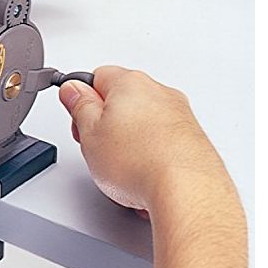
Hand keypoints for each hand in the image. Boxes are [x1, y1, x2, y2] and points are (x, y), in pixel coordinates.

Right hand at [58, 66, 226, 211]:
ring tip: (122, 167)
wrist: (187, 190)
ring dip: (130, 141)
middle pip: (122, 100)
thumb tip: (73, 90)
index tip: (78, 118)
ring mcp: (179, 115)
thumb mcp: (89, 132)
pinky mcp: (193, 139)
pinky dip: (152, 155)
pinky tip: (144, 175)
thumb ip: (78, 105)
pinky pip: (162, 142)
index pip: (96, 77)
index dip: (82, 100)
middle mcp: (159, 92)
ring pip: (143, 123)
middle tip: (98, 146)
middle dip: (107, 123)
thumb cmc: (142, 161)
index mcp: (131, 82)